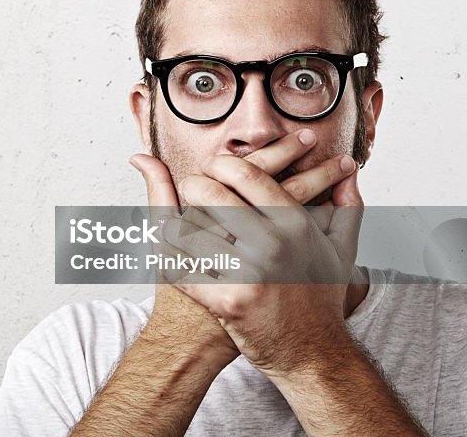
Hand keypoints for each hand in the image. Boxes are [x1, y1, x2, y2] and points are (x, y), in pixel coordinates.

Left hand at [157, 132, 362, 376]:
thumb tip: (348, 170)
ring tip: (176, 222)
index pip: (248, 176)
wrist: (314, 354)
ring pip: (192, 230)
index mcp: (296, 225)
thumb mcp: (341, 250)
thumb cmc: (321, 298)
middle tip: (188, 187)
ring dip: (179, 224)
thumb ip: (346, 206)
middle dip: (193, 186)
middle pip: (212, 195)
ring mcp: (249, 273)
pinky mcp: (228, 301)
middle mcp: (273, 245)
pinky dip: (173, 261)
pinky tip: (172, 255)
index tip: (213, 167)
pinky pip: (185, 270)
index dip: (222, 165)